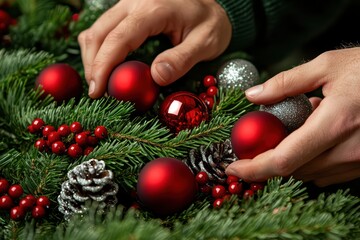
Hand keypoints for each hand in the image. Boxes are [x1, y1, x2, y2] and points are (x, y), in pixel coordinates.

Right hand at [78, 0, 231, 97]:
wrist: (210, 5)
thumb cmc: (210, 23)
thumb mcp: (206, 42)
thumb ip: (181, 59)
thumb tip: (156, 76)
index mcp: (153, 9)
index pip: (118, 38)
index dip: (103, 66)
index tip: (97, 92)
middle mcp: (134, 2)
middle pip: (99, 33)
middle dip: (93, 65)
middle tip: (97, 93)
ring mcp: (128, 4)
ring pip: (97, 29)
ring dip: (93, 57)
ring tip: (101, 82)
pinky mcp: (127, 10)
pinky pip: (104, 28)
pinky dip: (100, 48)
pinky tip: (106, 65)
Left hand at [226, 47, 359, 186]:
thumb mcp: (327, 66)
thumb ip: (285, 83)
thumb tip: (253, 96)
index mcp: (336, 123)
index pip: (284, 159)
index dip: (254, 169)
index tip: (233, 168)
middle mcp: (350, 149)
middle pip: (294, 171)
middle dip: (267, 163)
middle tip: (254, 146)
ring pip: (310, 175)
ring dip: (290, 162)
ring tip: (287, 135)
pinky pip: (329, 174)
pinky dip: (311, 162)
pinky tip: (312, 140)